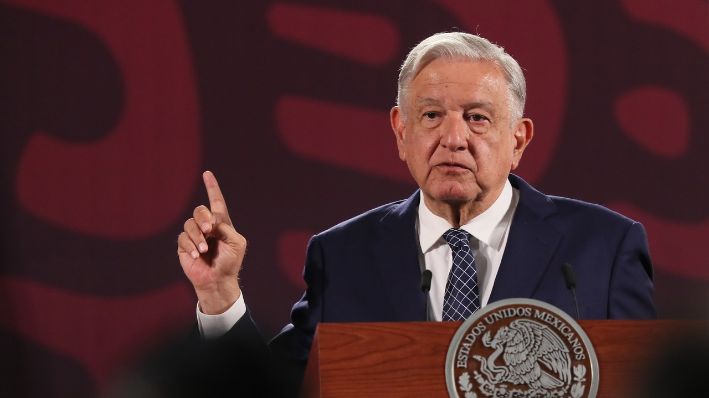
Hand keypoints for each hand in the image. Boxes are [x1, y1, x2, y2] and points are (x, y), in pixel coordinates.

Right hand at [177, 171, 245, 313]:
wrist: (218, 280)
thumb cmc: (230, 262)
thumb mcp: (236, 242)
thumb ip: (226, 228)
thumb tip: (210, 222)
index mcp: (221, 223)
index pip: (216, 201)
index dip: (212, 187)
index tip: (207, 174)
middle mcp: (207, 226)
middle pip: (200, 210)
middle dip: (204, 217)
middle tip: (210, 229)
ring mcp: (195, 235)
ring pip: (190, 224)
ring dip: (198, 236)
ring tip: (204, 250)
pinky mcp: (185, 246)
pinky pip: (183, 238)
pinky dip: (191, 245)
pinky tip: (197, 255)